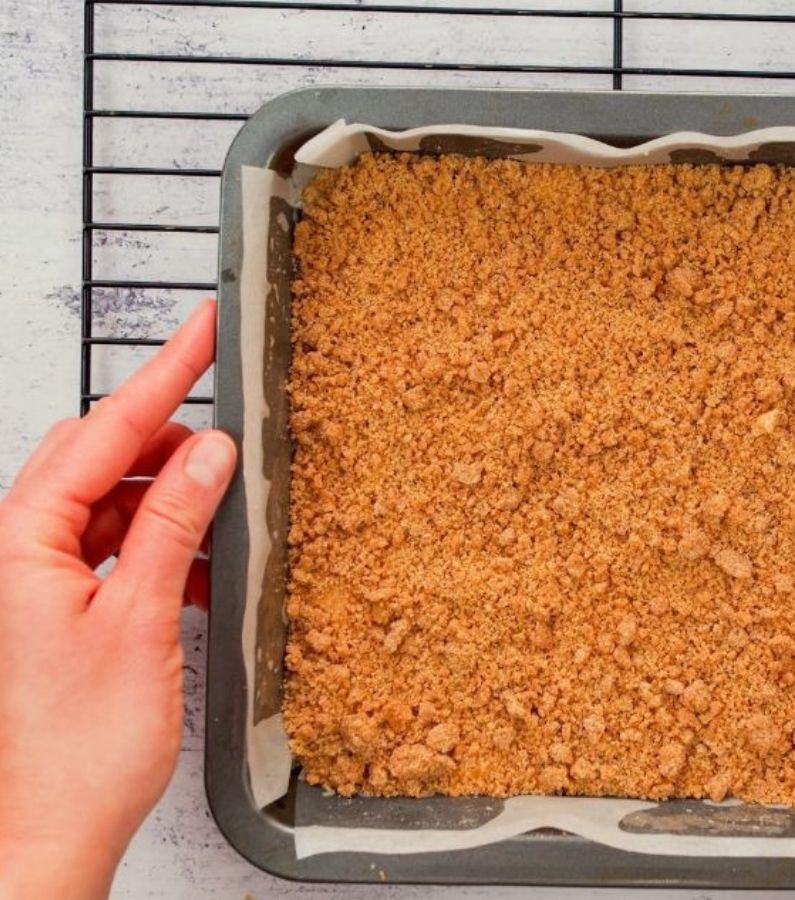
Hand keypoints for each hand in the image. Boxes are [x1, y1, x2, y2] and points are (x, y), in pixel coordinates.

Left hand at [0, 302, 235, 899]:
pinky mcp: (71, 605)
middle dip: (168, 437)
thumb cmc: (73, 750)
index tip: (205, 326)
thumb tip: (211, 453)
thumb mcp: (139, 619)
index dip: (165, 372)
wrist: (48, 833)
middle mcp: (25, 548)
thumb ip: (172, 525)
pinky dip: (166, 544)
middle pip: (103, 453)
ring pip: (116, 499)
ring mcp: (46, 577)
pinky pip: (121, 544)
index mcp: (24, 538)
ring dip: (172, 499)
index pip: (107, 429)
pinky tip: (202, 567)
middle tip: (231, 430)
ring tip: (225, 512)